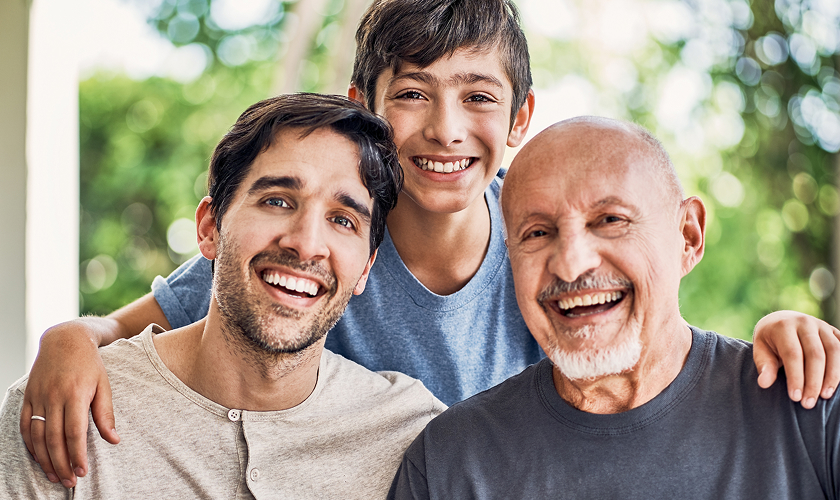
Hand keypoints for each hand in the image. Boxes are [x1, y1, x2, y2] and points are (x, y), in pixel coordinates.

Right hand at [19, 320, 119, 487]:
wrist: (65, 340)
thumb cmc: (89, 364)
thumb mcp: (103, 385)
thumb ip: (106, 414)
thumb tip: (114, 440)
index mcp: (75, 393)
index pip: (74, 432)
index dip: (77, 454)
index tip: (82, 472)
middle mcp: (53, 396)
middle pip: (54, 439)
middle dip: (61, 464)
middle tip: (69, 482)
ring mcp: (38, 397)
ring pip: (37, 436)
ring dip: (45, 460)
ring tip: (55, 476)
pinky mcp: (28, 398)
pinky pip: (25, 426)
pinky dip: (30, 445)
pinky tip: (39, 458)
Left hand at [753, 310, 839, 408]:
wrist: (781, 320)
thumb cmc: (769, 341)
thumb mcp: (760, 350)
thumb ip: (764, 366)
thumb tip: (764, 384)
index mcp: (784, 326)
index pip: (793, 354)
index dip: (795, 377)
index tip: (795, 398)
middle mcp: (805, 322)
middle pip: (815, 354)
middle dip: (814, 381)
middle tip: (809, 403)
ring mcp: (821, 325)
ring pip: (834, 351)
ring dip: (832, 376)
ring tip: (825, 396)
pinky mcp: (833, 331)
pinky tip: (837, 383)